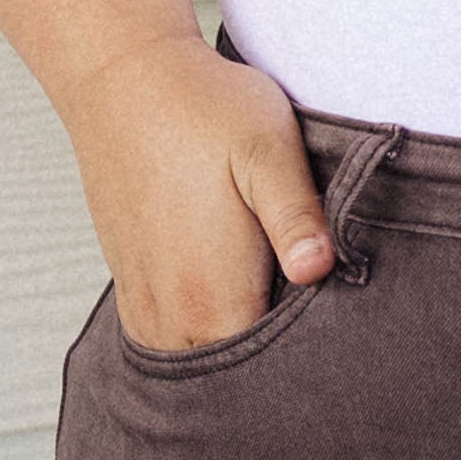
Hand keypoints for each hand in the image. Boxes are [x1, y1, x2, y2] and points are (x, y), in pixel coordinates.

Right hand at [66, 32, 334, 350]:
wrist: (123, 77)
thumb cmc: (204, 108)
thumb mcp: (267, 150)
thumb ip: (296, 216)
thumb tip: (318, 269)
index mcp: (212, 297)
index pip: (268, 376)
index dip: (305, 374)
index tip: (337, 358)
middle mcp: (171, 315)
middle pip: (232, 382)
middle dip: (272, 374)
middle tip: (316, 349)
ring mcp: (144, 304)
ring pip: (197, 363)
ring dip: (233, 355)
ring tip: (275, 326)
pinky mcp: (130, 284)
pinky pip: (169, 339)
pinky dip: (200, 337)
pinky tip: (231, 308)